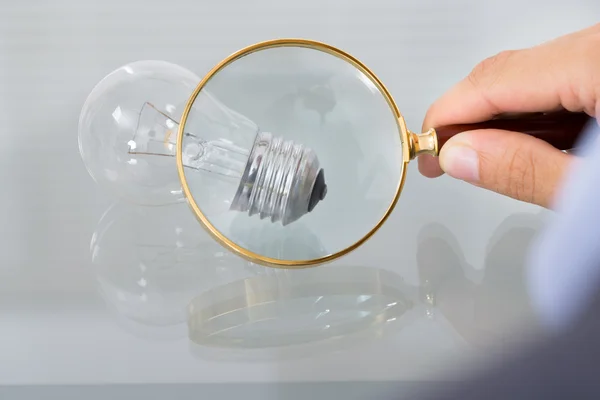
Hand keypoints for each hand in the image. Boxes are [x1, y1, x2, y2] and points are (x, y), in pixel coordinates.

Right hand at [419, 24, 599, 207]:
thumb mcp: (594, 191)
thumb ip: (526, 170)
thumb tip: (461, 156)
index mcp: (597, 63)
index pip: (494, 80)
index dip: (446, 118)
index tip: (426, 152)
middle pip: (507, 71)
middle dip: (468, 117)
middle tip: (446, 158)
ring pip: (531, 73)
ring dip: (501, 118)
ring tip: (488, 160)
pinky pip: (560, 77)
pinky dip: (535, 112)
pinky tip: (530, 144)